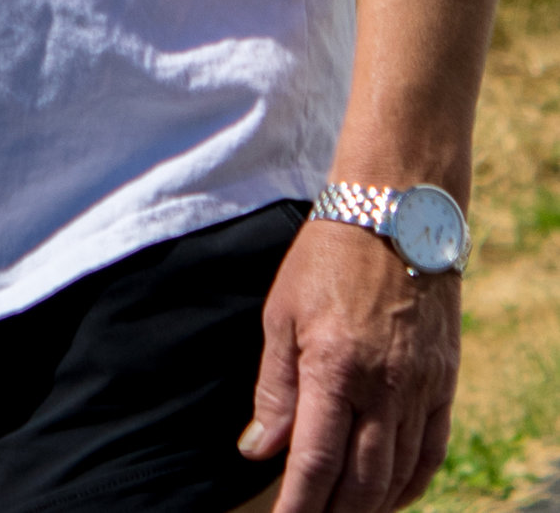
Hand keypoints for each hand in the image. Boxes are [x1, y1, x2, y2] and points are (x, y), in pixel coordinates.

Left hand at [239, 219, 460, 510]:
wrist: (394, 217)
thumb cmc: (325, 259)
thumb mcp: (280, 313)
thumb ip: (273, 388)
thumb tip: (257, 451)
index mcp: (334, 368)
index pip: (316, 461)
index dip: (299, 503)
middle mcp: (384, 388)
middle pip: (362, 482)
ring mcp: (420, 390)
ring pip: (399, 475)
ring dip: (370, 506)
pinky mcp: (444, 385)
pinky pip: (431, 452)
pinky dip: (410, 484)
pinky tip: (388, 496)